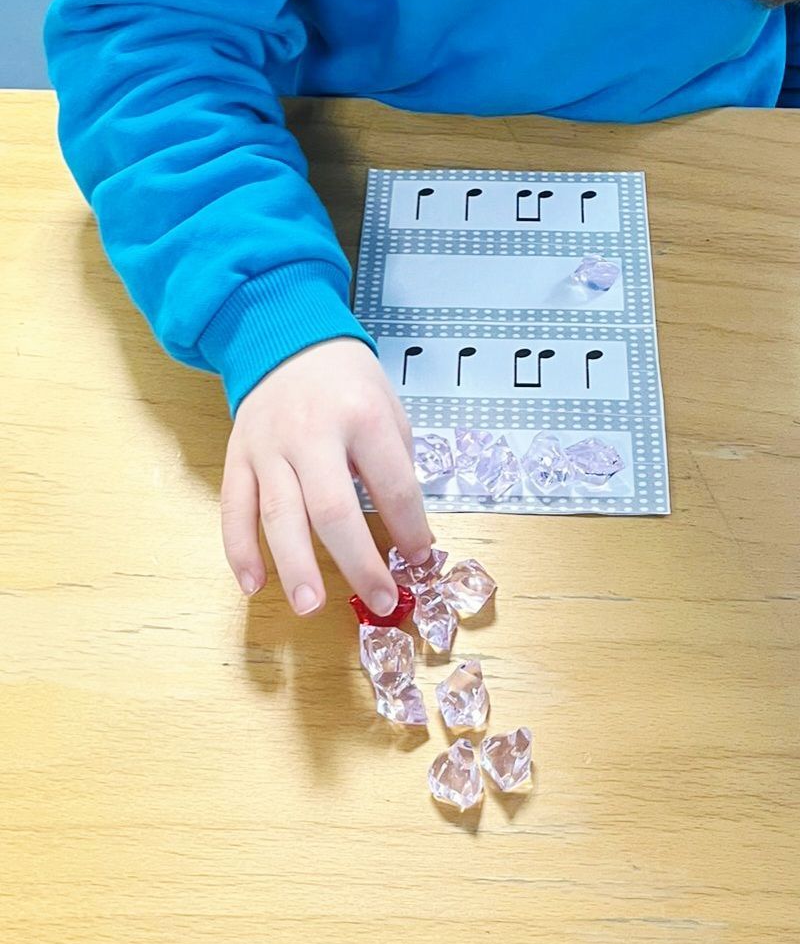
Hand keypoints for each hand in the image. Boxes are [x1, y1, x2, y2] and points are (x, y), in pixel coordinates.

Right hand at [221, 338, 432, 615]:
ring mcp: (268, 446)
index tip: (420, 559)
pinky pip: (234, 508)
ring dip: (295, 566)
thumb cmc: (348, 383)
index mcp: (362, 417)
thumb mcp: (389, 411)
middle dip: (357, 562)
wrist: (286, 338)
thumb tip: (412, 535)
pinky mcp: (237, 456)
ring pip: (278, 514)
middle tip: (378, 600)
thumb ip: (397, 469)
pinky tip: (253, 585)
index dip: (411, 529)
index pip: (392, 486)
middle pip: (332, 509)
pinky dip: (239, 550)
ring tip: (310, 606)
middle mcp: (312, 433)